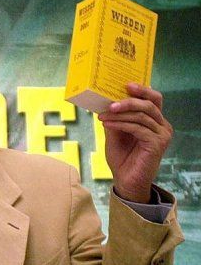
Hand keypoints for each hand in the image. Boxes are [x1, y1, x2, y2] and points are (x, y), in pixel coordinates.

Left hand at [98, 83, 172, 202]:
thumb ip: (115, 118)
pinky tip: (108, 125)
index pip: (154, 99)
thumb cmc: (122, 157)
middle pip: (149, 104)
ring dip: (119, 115)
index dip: (142, 89)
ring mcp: (162, 135)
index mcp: (154, 121)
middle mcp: (162, 126)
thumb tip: (105, 101)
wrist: (125, 181)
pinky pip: (138, 128)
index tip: (126, 84)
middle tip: (111, 103)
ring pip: (141, 116)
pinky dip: (121, 125)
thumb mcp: (115, 133)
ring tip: (103, 116)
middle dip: (129, 101)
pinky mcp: (157, 144)